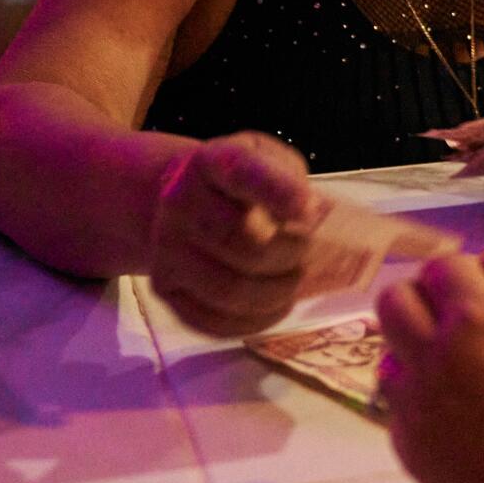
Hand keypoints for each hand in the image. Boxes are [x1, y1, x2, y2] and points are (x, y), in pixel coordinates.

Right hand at [147, 131, 321, 335]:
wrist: (182, 202)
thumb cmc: (241, 183)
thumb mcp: (270, 161)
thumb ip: (294, 183)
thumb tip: (318, 219)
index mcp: (212, 161)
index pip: (242, 171)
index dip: (279, 191)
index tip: (309, 209)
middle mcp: (180, 202)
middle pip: (242, 242)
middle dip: (292, 253)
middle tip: (311, 252)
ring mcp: (166, 250)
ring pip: (231, 290)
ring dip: (279, 292)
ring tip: (296, 279)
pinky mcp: (166, 290)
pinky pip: (215, 321)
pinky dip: (257, 319)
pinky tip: (276, 304)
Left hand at [377, 250, 483, 482]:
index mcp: (478, 318)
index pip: (441, 267)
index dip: (464, 272)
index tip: (483, 288)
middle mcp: (435, 356)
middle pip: (394, 302)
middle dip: (423, 298)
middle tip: (455, 316)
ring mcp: (417, 406)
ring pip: (387, 354)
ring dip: (416, 349)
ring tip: (456, 365)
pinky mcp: (411, 448)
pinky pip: (396, 406)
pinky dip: (419, 398)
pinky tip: (457, 409)